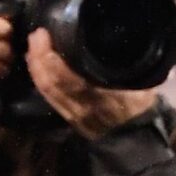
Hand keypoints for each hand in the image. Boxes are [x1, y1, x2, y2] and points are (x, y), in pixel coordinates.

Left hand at [25, 31, 159, 139]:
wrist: (137, 141)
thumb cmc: (140, 108)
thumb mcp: (141, 84)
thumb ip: (128, 64)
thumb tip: (122, 40)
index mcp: (96, 98)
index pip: (64, 78)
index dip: (48, 56)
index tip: (42, 34)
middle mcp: (79, 108)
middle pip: (48, 84)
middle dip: (37, 58)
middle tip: (35, 36)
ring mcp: (71, 114)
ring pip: (45, 91)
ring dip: (36, 68)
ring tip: (33, 47)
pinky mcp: (69, 117)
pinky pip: (49, 97)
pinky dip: (40, 80)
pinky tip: (39, 68)